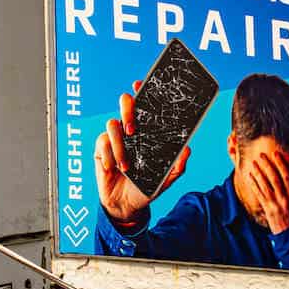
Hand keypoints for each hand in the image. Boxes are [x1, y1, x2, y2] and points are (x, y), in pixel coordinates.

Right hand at [94, 79, 189, 225]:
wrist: (127, 205)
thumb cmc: (147, 186)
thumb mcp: (166, 178)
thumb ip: (177, 166)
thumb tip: (187, 150)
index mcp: (148, 130)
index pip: (145, 105)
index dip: (142, 90)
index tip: (139, 83)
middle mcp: (130, 129)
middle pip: (125, 104)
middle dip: (127, 109)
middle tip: (132, 128)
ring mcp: (115, 137)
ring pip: (112, 124)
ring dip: (120, 145)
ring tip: (126, 166)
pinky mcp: (101, 148)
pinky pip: (102, 142)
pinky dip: (109, 156)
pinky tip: (113, 168)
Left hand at [242, 144, 288, 233]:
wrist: (287, 230)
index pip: (287, 176)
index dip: (281, 164)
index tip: (275, 153)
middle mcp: (284, 198)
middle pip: (274, 178)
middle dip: (267, 165)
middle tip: (261, 155)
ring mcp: (274, 203)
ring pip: (265, 185)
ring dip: (258, 173)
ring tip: (253, 163)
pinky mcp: (266, 207)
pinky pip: (259, 194)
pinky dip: (254, 184)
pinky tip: (249, 176)